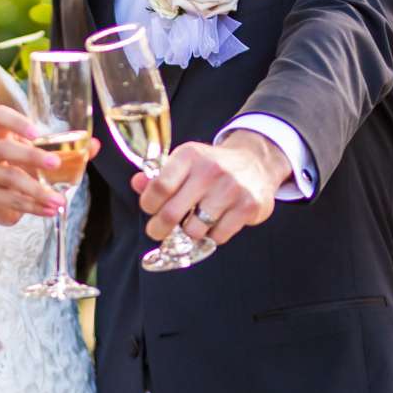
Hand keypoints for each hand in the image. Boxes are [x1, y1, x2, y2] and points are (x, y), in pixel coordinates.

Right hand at [0, 105, 98, 226]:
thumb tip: (94, 145)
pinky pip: (10, 201)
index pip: (0, 117)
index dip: (16, 122)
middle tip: (56, 163)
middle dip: (31, 156)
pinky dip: (32, 207)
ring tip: (58, 200)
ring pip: (9, 179)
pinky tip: (49, 210)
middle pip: (4, 149)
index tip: (36, 132)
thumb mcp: (37, 153)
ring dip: (36, 190)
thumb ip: (65, 148)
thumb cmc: (19, 164)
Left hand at [135, 129, 290, 247]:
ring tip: (192, 223)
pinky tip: (214, 223)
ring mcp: (231, 189)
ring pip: (194, 230)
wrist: (256, 162)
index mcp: (190, 156)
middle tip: (158, 231)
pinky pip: (218, 236)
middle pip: (171, 214)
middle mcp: (210, 170)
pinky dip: (212, 236)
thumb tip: (137, 184)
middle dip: (159, 229)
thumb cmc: (211, 167)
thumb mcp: (184, 163)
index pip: (158, 188)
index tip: (150, 209)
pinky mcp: (248, 206)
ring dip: (189, 233)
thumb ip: (158, 176)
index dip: (148, 205)